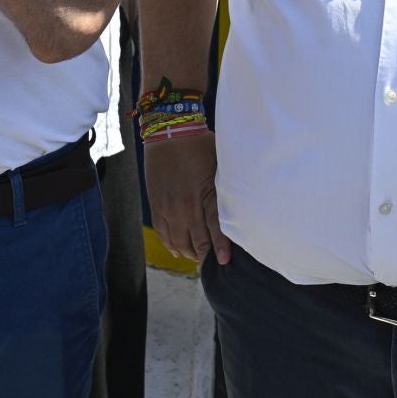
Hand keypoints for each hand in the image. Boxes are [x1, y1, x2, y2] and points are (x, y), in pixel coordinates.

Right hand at [143, 132, 229, 264]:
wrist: (169, 133)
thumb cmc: (199, 145)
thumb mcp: (219, 166)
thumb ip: (225, 189)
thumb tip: (240, 203)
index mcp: (205, 196)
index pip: (216, 230)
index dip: (221, 249)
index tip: (225, 262)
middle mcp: (186, 207)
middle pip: (198, 241)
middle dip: (206, 256)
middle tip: (214, 265)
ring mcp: (169, 209)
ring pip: (180, 242)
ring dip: (190, 252)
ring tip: (199, 258)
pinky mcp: (156, 206)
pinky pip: (164, 234)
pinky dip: (172, 245)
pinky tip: (180, 250)